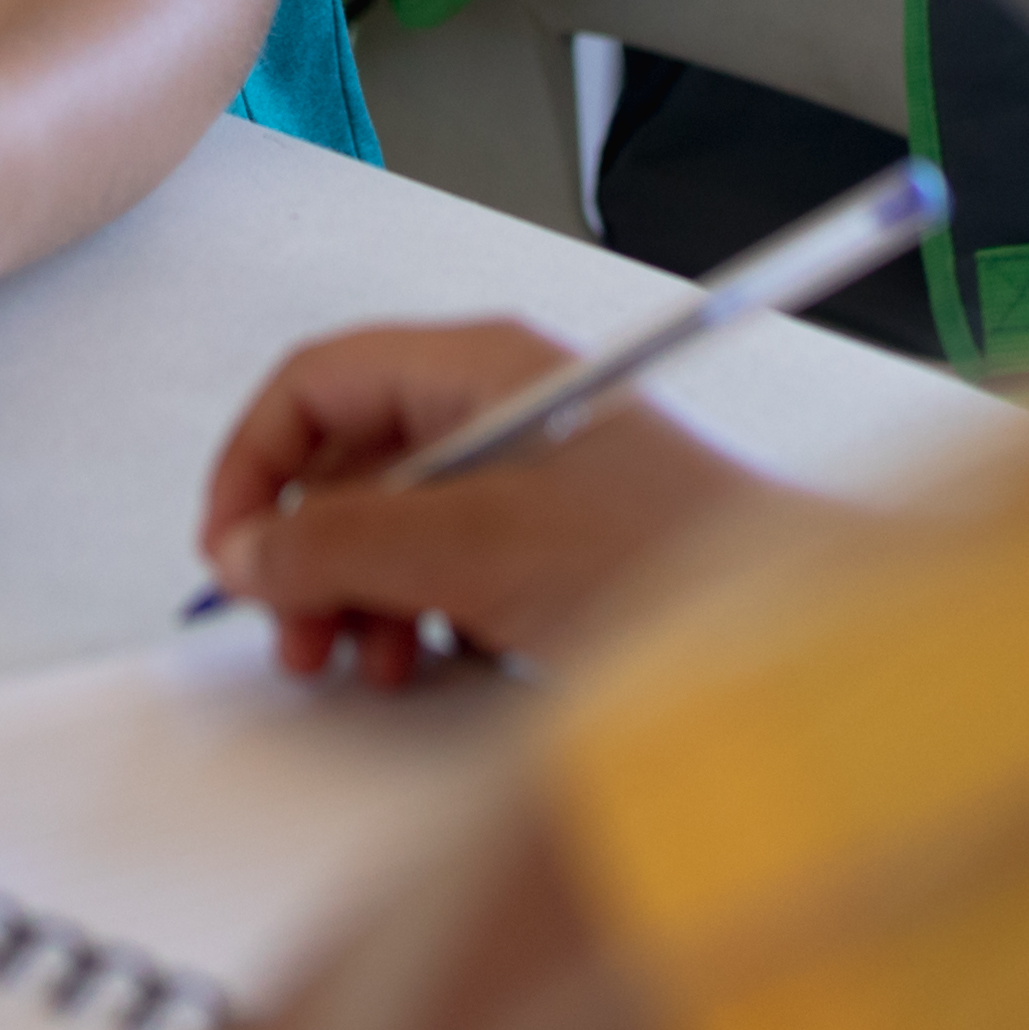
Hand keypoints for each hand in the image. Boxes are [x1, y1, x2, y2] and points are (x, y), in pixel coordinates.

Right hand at [198, 323, 784, 688]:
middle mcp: (495, 410)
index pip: (318, 383)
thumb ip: (345, 545)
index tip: (230, 550)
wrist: (798, 633)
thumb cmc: (670, 557)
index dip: (256, 463)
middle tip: (297, 634)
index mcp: (479, 367)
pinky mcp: (546, 548)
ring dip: (356, 598)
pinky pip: (442, 572)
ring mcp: (522, 481)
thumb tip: (246, 551)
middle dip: (305, 552)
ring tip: (366, 661)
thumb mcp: (479, 547)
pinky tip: (429, 662)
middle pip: (344, 463)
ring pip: (387, 529)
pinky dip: (415, 618)